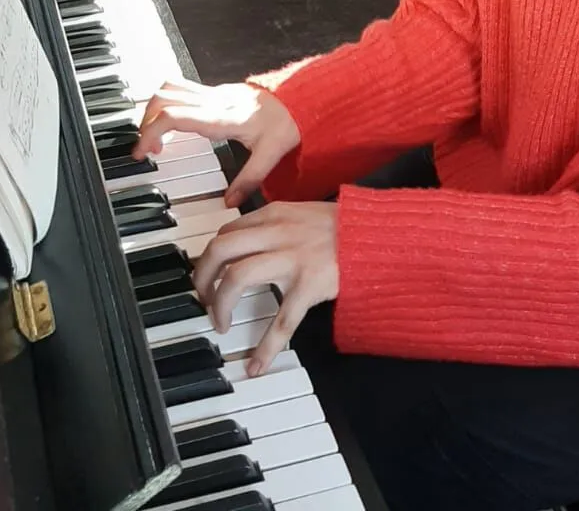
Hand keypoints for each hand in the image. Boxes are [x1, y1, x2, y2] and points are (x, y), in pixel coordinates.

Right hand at [134, 78, 300, 206]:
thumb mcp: (271, 155)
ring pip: (169, 88)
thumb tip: (229, 203)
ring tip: (157, 138)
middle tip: (147, 149)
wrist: (300, 98)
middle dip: (146, 123)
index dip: (150, 132)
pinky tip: (174, 125)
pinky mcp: (216, 91)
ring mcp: (213, 93)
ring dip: (154, 110)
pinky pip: (182, 88)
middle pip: (163, 99)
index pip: (173, 116)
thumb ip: (248, 180)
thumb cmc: (287, 122)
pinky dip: (167, 104)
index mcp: (221, 117)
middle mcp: (213, 101)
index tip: (142, 152)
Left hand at [193, 202, 338, 375]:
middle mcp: (276, 232)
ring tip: (221, 323)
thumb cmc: (342, 227)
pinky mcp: (309, 285)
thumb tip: (249, 237)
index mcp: (273, 214)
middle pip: (220, 249)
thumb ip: (275, 223)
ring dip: (221, 304)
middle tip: (203, 297)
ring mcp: (291, 259)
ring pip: (238, 277)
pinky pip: (280, 320)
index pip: (227, 232)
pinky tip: (256, 364)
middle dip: (203, 276)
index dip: (211, 255)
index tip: (208, 272)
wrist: (376, 235)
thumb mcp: (301, 213)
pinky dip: (265, 347)